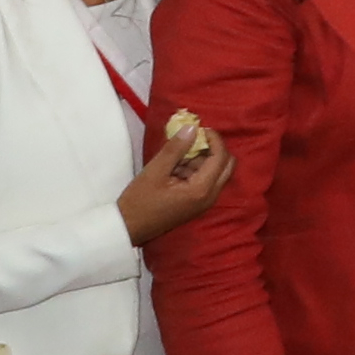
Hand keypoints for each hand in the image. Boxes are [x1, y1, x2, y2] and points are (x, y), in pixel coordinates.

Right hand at [115, 105, 230, 242]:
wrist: (128, 228)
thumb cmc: (139, 201)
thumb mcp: (155, 171)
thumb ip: (175, 148)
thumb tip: (192, 127)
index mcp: (202, 189)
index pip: (221, 157)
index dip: (213, 139)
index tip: (198, 128)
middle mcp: (210, 196)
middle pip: (226, 164)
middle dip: (212, 148)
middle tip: (190, 140)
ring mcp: (205, 201)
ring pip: (215, 171)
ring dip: (200, 159)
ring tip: (174, 157)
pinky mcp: (197, 203)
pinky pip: (204, 180)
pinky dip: (194, 169)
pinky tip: (173, 168)